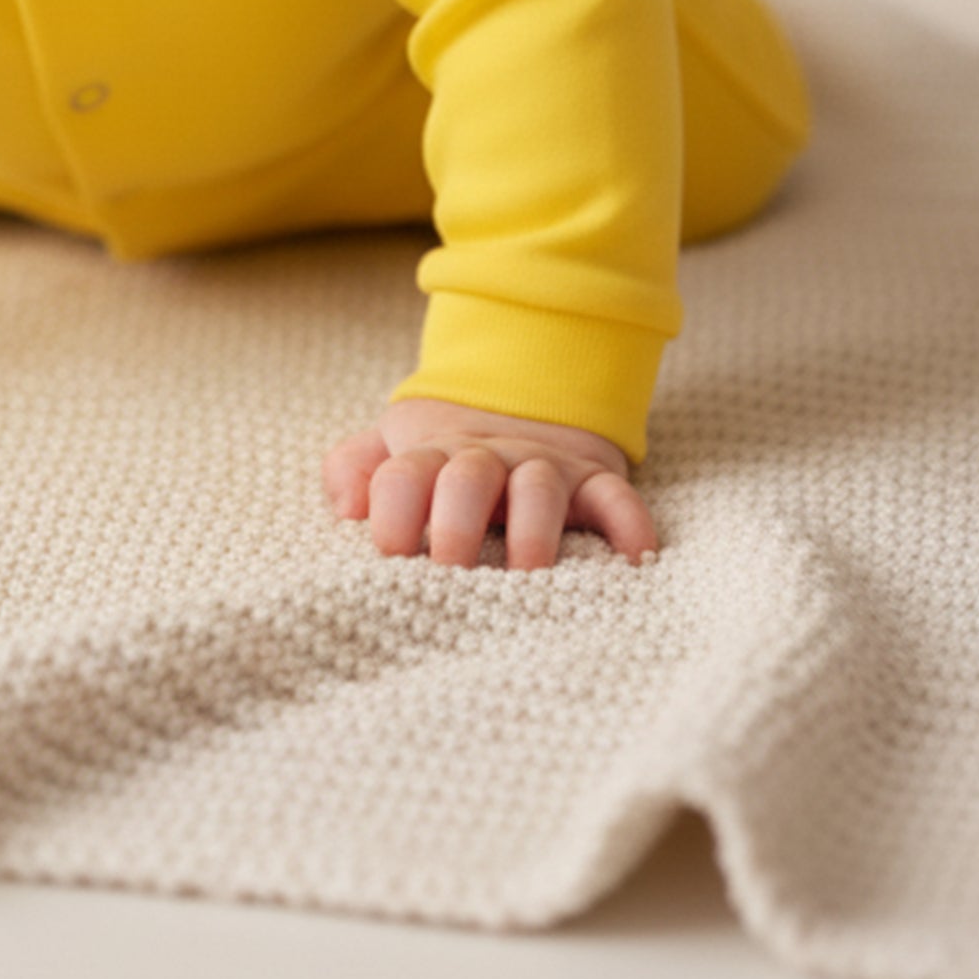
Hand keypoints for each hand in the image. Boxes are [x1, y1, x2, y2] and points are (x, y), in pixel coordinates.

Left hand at [322, 397, 657, 570]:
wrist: (521, 404)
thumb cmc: (445, 458)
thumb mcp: (392, 449)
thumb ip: (354, 469)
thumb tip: (344, 507)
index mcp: (431, 456)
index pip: (403, 473)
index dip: (390, 509)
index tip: (386, 553)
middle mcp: (486, 459)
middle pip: (468, 478)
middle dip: (456, 523)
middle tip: (447, 570)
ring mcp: (542, 467)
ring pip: (539, 487)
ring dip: (533, 529)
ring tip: (529, 574)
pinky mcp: (593, 481)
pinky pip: (614, 497)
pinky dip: (628, 523)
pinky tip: (635, 559)